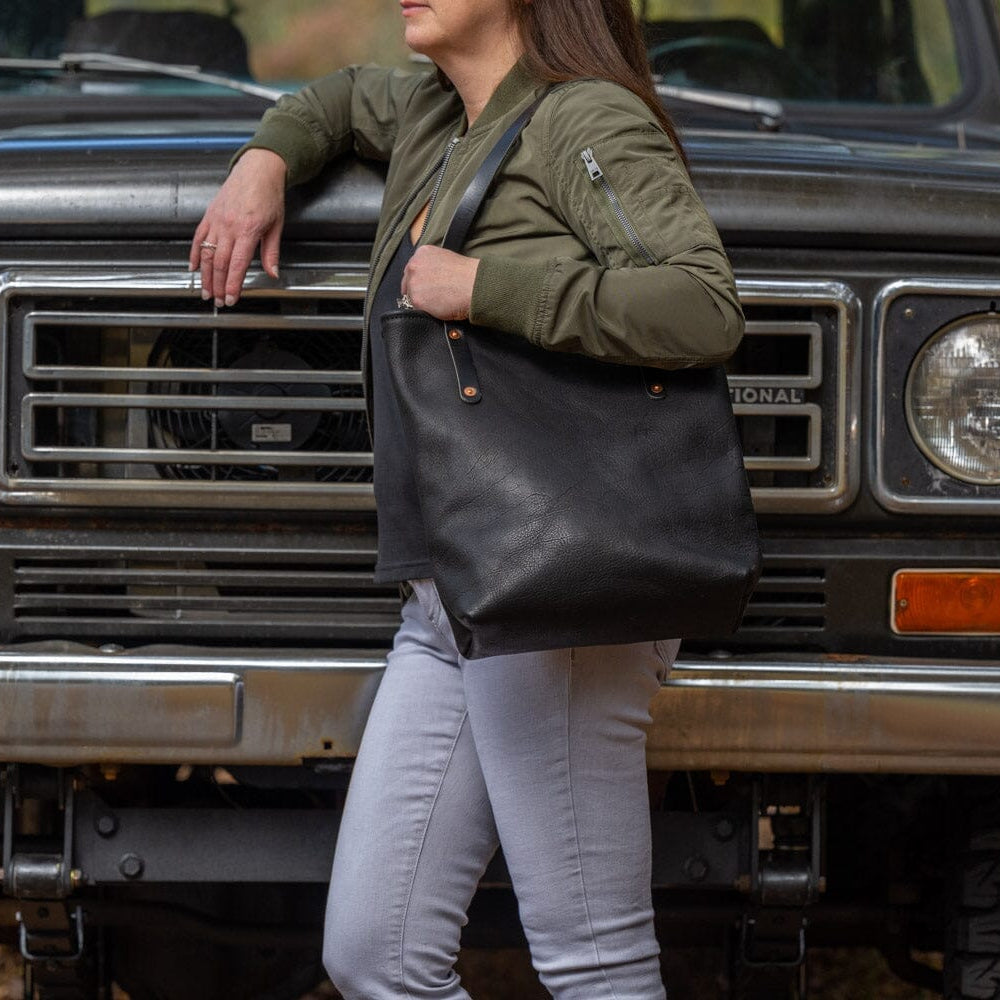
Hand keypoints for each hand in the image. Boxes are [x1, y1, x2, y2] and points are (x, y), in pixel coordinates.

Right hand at [189, 148, 287, 306]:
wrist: (258, 169)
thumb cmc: (269, 194)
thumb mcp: (276, 225)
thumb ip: (271, 252)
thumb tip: (272, 273)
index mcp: (248, 230)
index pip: (238, 264)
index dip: (232, 285)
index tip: (231, 299)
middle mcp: (229, 226)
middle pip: (219, 262)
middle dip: (218, 285)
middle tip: (217, 301)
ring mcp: (217, 220)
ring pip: (206, 253)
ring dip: (205, 275)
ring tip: (205, 291)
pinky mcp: (209, 215)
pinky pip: (198, 237)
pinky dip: (193, 254)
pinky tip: (192, 268)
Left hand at [401, 245, 480, 321]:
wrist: (474, 285)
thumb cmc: (467, 274)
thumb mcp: (445, 259)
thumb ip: (432, 266)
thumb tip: (428, 278)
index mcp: (421, 253)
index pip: (412, 270)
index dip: (419, 280)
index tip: (426, 287)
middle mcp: (414, 265)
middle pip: (408, 283)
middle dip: (417, 290)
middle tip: (433, 297)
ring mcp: (413, 282)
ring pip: (410, 297)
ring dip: (421, 302)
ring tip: (439, 302)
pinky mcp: (417, 299)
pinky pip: (416, 309)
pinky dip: (426, 311)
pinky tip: (439, 308)